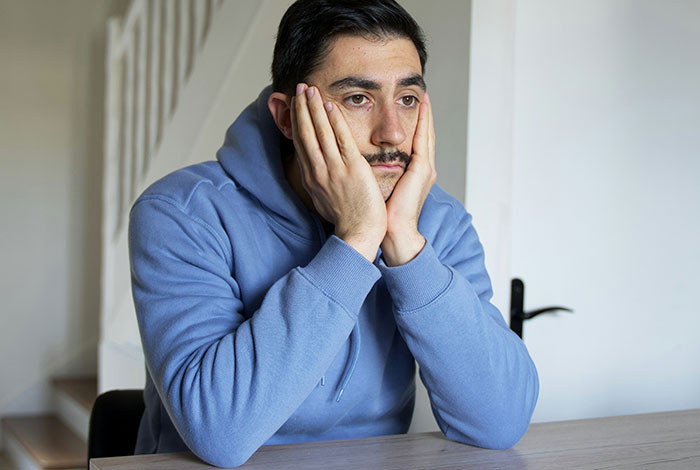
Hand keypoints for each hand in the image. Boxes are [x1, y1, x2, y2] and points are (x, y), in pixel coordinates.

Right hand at [290, 83, 386, 261]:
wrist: (358, 233)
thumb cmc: (346, 219)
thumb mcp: (324, 198)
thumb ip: (319, 181)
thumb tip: (314, 171)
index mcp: (312, 177)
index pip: (301, 143)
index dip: (296, 121)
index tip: (295, 104)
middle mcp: (318, 171)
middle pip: (306, 133)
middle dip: (301, 108)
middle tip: (299, 87)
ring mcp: (334, 169)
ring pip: (320, 132)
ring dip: (314, 108)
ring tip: (310, 89)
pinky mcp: (352, 169)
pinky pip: (341, 140)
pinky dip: (334, 122)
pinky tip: (330, 106)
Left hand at [381, 93, 436, 265]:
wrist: (394, 233)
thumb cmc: (384, 215)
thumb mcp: (382, 188)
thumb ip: (380, 173)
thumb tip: (364, 163)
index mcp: (414, 173)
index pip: (416, 142)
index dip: (416, 123)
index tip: (411, 106)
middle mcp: (424, 168)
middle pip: (424, 134)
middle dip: (424, 114)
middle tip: (422, 93)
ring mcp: (425, 169)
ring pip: (427, 133)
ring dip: (426, 113)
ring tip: (424, 95)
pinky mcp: (421, 170)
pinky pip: (423, 140)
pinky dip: (424, 122)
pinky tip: (422, 107)